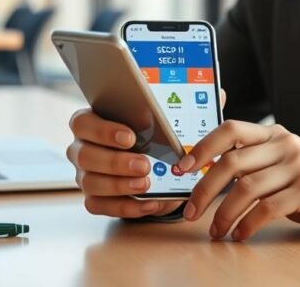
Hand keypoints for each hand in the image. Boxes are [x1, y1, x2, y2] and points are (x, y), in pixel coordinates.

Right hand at [66, 89, 226, 218]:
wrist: (151, 163)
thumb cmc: (152, 135)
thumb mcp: (166, 117)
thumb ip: (186, 104)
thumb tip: (217, 93)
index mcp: (92, 120)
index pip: (83, 121)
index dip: (103, 130)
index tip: (131, 136)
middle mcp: (82, 147)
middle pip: (85, 154)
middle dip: (116, 161)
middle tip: (145, 165)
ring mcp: (85, 174)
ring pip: (90, 182)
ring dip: (119, 185)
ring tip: (147, 184)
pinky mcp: (94, 198)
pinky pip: (100, 205)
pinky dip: (125, 206)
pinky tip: (148, 202)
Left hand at [177, 121, 299, 240]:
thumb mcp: (282, 166)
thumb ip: (253, 163)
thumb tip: (206, 172)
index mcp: (274, 134)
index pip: (230, 130)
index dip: (202, 147)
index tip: (181, 168)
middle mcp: (285, 143)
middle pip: (231, 161)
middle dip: (204, 189)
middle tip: (190, 212)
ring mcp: (299, 165)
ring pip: (246, 188)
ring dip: (224, 214)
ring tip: (216, 231)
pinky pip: (267, 208)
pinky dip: (247, 224)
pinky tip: (241, 234)